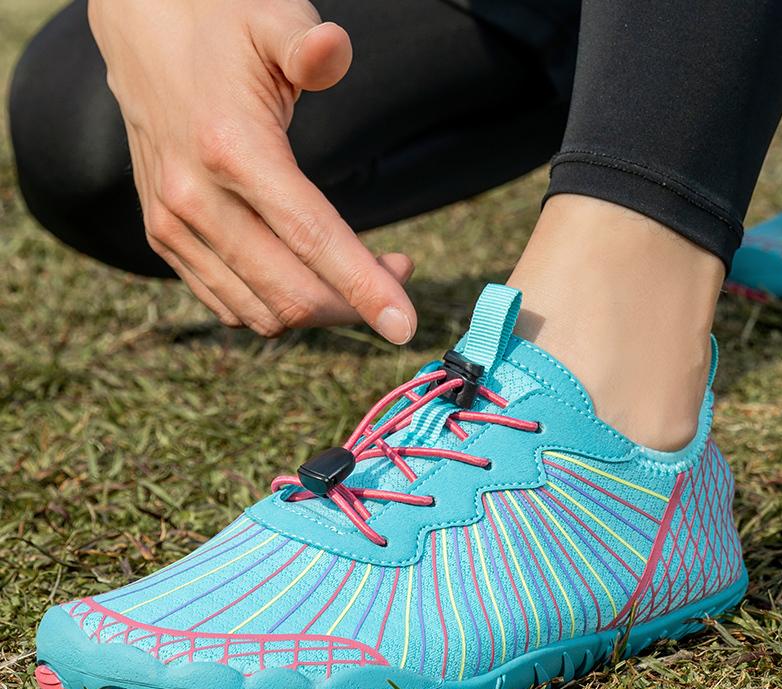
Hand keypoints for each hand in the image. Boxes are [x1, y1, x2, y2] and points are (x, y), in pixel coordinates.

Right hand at [88, 0, 416, 342]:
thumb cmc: (220, 28)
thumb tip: (333, 52)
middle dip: (354, 304)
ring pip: (261, 312)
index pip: (311, 238)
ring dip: (320, 310)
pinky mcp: (165, 239)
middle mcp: (195, 200)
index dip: (364, 289)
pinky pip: (230, 306)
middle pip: (290, 293)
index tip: (404, 327)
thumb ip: (306, 43)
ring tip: (357, 274)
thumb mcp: (270, 18)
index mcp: (231, 149)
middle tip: (396, 273)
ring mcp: (174, 226)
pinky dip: (277, 308)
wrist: (141, 35)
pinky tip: (306, 277)